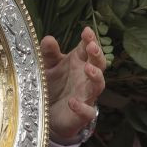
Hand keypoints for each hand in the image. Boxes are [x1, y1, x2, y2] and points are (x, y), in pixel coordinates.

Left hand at [40, 27, 105, 143]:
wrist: (48, 115)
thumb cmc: (52, 86)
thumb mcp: (48, 67)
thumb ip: (48, 54)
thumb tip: (48, 38)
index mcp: (78, 62)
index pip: (88, 48)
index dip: (90, 39)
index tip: (86, 31)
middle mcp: (85, 77)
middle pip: (98, 64)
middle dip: (97, 54)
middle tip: (92, 46)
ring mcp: (86, 96)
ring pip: (98, 85)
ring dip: (96, 76)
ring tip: (88, 68)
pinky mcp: (82, 115)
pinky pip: (88, 111)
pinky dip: (82, 107)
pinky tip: (72, 102)